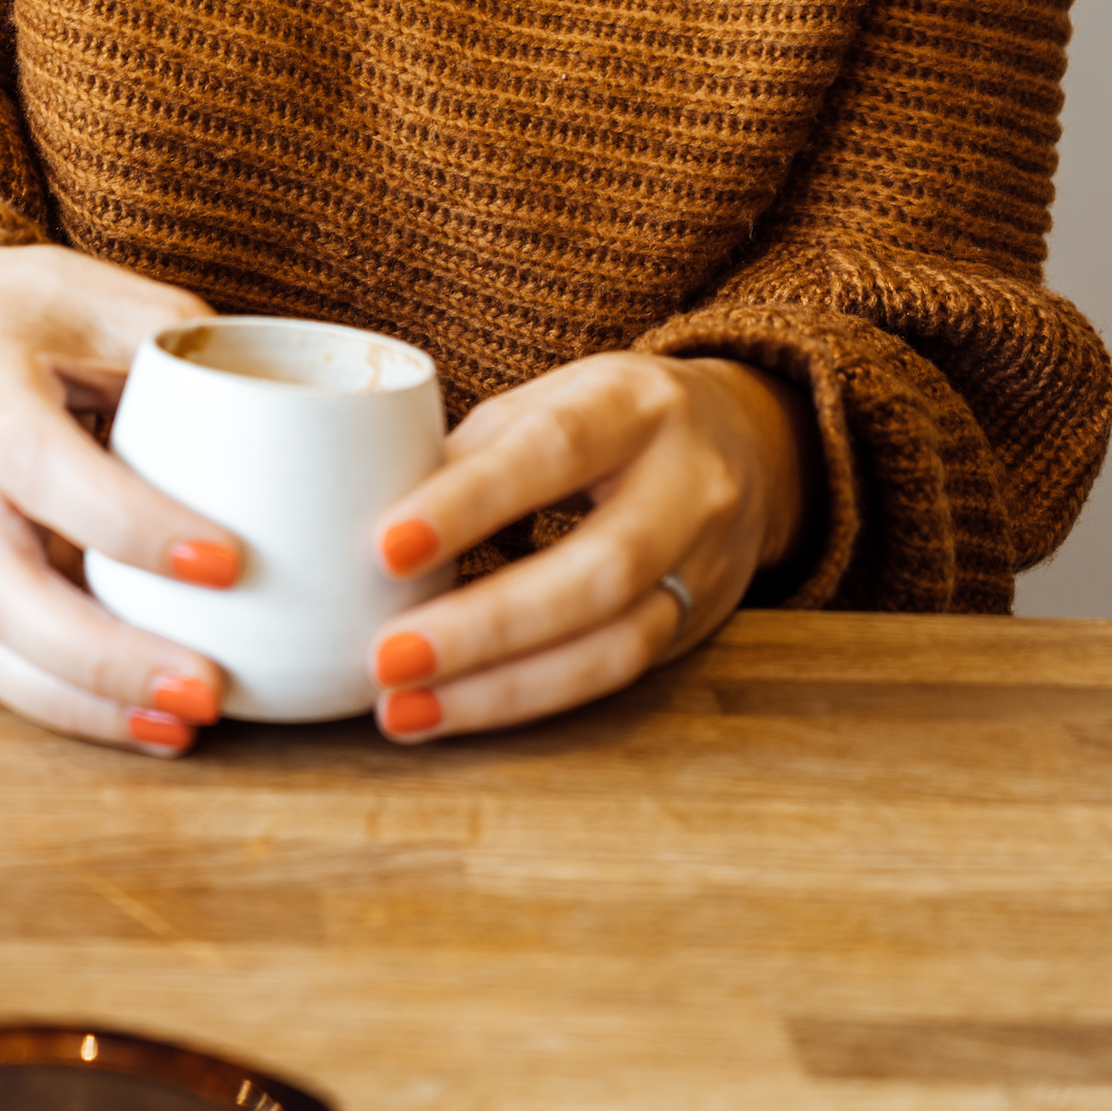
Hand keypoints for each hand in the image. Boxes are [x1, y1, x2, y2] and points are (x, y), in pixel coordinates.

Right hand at [0, 243, 239, 757]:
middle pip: (2, 588)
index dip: (127, 522)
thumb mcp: (131, 307)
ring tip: (183, 728)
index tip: (227, 564)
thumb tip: (309, 440)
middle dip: (104, 655)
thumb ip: (202, 369)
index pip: (43, 464)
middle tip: (208, 690)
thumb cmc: (63, 312)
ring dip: (84, 703)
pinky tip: (151, 726)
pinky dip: (68, 708)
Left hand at [367, 354, 816, 742]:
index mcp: (633, 405)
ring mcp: (702, 567)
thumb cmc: (608, 420)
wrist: (746, 445)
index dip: (471, 501)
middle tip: (387, 659)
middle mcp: (685, 486)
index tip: (386, 548)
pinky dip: (528, 699)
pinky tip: (456, 709)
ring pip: (613, 645)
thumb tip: (365, 519)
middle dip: (484, 626)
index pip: (554, 450)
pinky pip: (615, 676)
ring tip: (405, 708)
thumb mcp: (550, 401)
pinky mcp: (697, 628)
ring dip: (500, 690)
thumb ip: (470, 453)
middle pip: (596, 570)